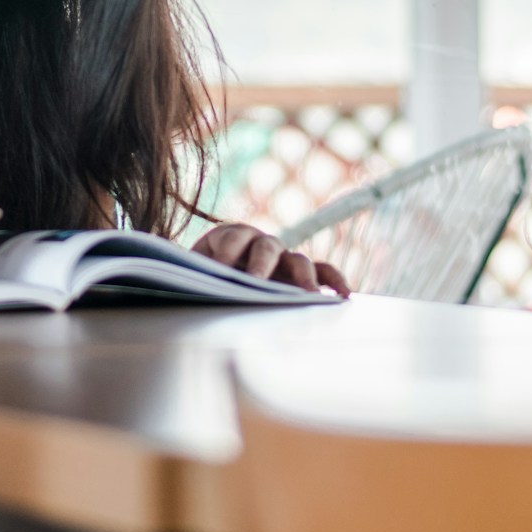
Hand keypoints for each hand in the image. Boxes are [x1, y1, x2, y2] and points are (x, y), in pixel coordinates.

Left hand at [190, 222, 349, 295]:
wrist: (212, 274)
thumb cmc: (203, 274)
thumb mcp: (194, 270)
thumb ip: (194, 272)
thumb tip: (187, 282)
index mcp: (231, 235)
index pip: (232, 238)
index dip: (226, 251)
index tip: (220, 268)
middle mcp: (261, 242)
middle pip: (267, 247)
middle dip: (262, 264)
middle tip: (257, 281)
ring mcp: (283, 257)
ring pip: (299, 260)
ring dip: (304, 276)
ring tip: (310, 295)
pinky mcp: (299, 272)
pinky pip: (322, 272)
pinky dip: (334, 280)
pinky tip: (344, 295)